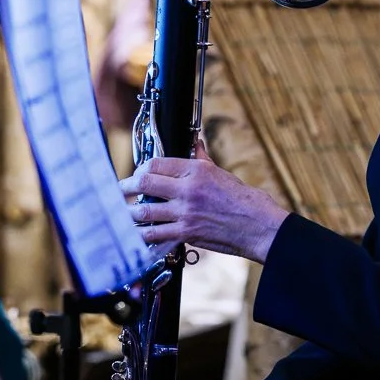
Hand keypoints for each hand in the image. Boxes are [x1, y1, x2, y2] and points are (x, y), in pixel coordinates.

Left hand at [121, 148, 288, 262]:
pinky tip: (134, 235)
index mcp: (196, 170)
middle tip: (120, 190)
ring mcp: (185, 213)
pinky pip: (156, 235)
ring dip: (129, 212)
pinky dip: (141, 235)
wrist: (259, 227)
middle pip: (145, 183)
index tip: (136, 174)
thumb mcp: (222, 174)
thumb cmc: (245, 201)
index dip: (141, 168)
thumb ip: (202, 159)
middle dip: (126, 186)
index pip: (157, 163)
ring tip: (121, 213)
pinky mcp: (187, 233)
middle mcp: (187, 189)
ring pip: (146, 211)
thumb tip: (195, 143)